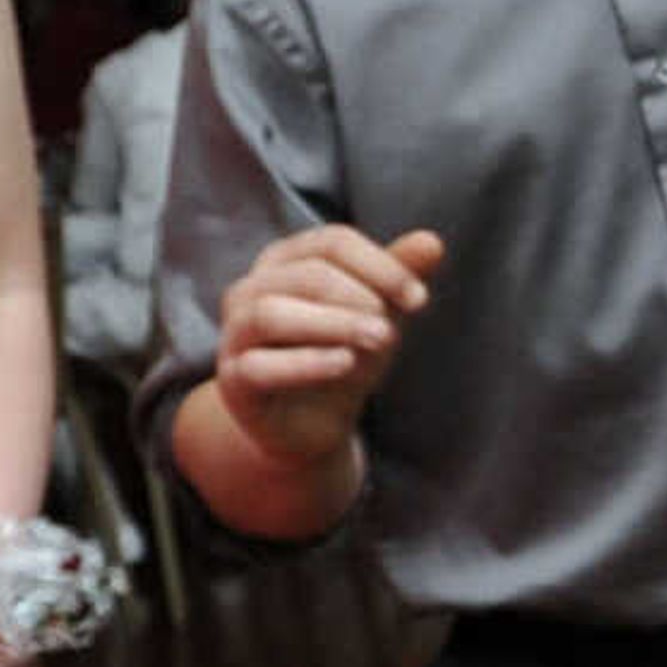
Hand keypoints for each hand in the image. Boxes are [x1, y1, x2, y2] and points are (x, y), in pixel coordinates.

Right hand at [211, 224, 444, 466]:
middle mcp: (251, 289)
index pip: (332, 243)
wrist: (311, 425)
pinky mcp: (233, 380)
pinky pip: (260, 366)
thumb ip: (397, 277)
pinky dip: (305, 363)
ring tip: (379, 340)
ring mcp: (236, 334)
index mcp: (286, 261)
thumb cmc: (343, 355)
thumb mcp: (377, 315)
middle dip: (358, 296)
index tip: (419, 299)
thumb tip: (432, 242)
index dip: (380, 266)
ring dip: (332, 324)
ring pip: (271, 314)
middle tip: (393, 328)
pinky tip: (345, 362)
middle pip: (305, 274)